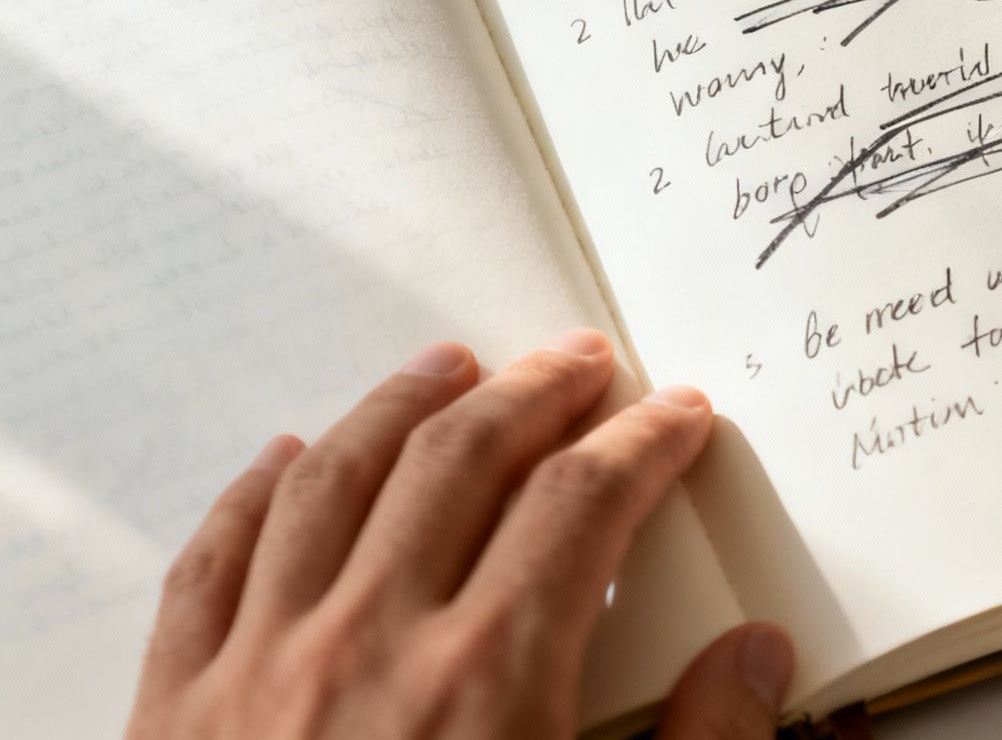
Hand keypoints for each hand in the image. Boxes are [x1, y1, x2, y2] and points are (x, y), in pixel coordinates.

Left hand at [126, 329, 793, 739]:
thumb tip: (757, 655)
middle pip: (465, 458)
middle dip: (536, 392)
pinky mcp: (176, 708)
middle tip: (584, 362)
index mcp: (488, 682)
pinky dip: (256, 493)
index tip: (678, 415)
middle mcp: (370, 644)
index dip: (642, 442)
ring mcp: (261, 667)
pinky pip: (211, 561)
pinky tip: (289, 457)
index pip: (582, 503)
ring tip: (452, 364)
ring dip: (403, 405)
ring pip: (335, 478)